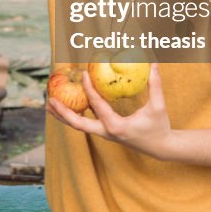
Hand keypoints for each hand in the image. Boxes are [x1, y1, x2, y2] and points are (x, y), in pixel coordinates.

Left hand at [47, 63, 172, 158]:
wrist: (161, 148)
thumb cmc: (159, 127)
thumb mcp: (158, 106)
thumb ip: (156, 85)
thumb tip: (153, 63)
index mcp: (116, 126)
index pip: (97, 106)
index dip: (89, 89)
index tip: (83, 74)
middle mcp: (106, 133)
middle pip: (78, 124)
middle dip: (63, 112)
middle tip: (50, 100)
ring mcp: (104, 135)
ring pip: (78, 126)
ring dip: (63, 116)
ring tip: (49, 104)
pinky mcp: (105, 134)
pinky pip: (85, 124)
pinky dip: (74, 116)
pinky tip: (67, 105)